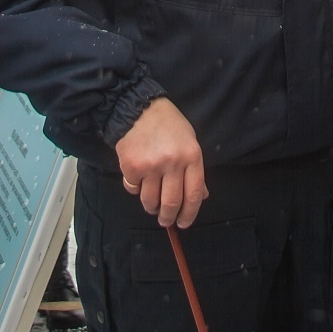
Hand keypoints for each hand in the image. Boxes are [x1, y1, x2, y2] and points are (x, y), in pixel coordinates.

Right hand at [114, 98, 206, 228]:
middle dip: (168, 217)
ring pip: (150, 201)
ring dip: (151, 206)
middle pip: (172, 203)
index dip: (189, 213)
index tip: (184, 222)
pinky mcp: (131, 167)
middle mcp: (173, 162)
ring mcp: (151, 166)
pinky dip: (135, 189)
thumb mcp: (189, 141)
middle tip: (165, 220)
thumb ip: (195, 170)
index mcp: (192, 156)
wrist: (138, 108)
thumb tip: (201, 196)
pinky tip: (138, 179)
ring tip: (151, 203)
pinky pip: (133, 189)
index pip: (194, 194)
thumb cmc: (167, 124)